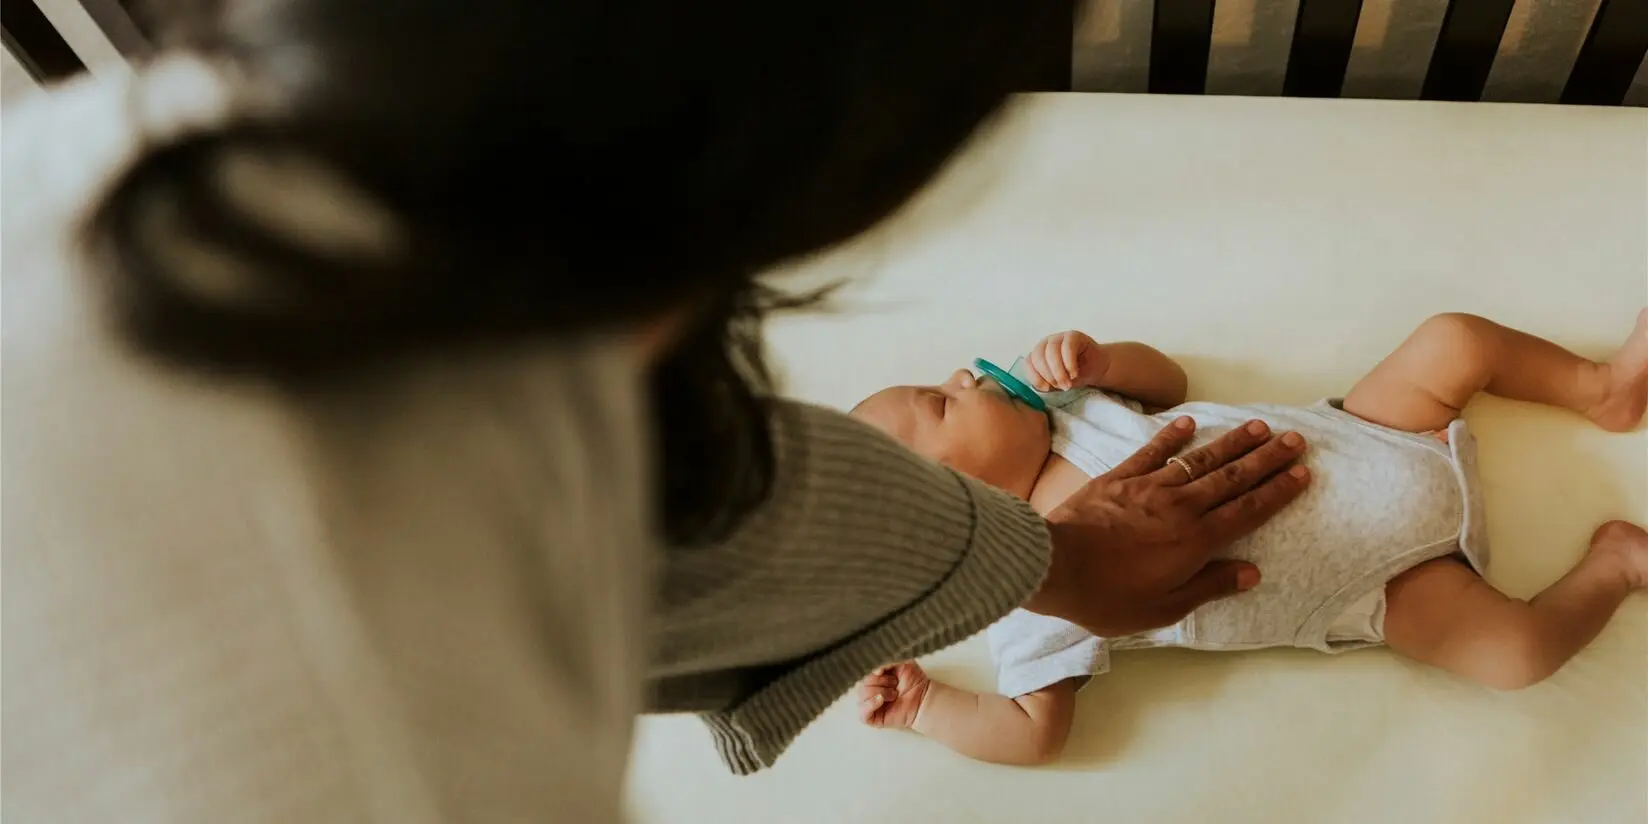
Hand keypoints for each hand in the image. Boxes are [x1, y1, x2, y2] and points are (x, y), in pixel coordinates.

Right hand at [857, 662, 931, 729]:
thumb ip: (886, 660)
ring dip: (880, 692)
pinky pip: (862, 713)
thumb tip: (874, 670)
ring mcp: (870, 705)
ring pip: (861, 696)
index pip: (862, 673)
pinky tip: (881, 700)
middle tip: (895, 685)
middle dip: (880, 682)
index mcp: (874, 678)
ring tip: (894, 695)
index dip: (872, 671)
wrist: (924, 698)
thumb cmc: (914, 681)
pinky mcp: (873, 718)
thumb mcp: (902, 661)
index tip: (884, 671)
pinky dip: (870, 705)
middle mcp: (870, 691)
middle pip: (862, 684)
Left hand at [1024, 417, 1309, 636]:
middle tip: (1294, 439)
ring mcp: (1149, 487)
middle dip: (1266, 458)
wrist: (1053, 566)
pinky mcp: (1119, 478)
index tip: (1302, 473)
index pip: (1248, 511)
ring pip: (1200, 459)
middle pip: (1233, 478)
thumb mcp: (1162, 608)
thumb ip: (1208, 586)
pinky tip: (1189, 423)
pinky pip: (1151, 451)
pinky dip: (1172, 436)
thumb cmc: (1106, 597)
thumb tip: (1251, 572)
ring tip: (1257, 426)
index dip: (1278, 492)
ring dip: (1231, 442)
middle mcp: (1180, 507)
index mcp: (1195, 541)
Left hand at [1025, 331, 1107, 390]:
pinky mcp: (1073, 336)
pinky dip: (1069, 363)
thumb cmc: (1073, 376)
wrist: (1095, 368)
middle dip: (1048, 375)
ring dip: (1058, 371)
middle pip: (1038, 356)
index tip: (1046, 388)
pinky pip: (1067, 347)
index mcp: (1037, 354)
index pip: (1029, 362)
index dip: (1035, 376)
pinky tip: (1074, 374)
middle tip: (1060, 387)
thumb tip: (1043, 386)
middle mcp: (1045, 344)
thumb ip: (1047, 383)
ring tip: (1067, 384)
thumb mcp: (1057, 382)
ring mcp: (1058, 338)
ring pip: (1051, 351)